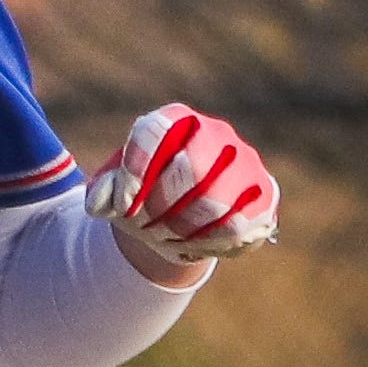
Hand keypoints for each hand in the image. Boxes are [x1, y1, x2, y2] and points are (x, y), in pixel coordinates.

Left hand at [85, 104, 278, 269]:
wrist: (182, 216)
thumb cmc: (141, 195)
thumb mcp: (113, 190)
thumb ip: (102, 191)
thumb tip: (108, 202)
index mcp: (175, 120)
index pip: (154, 131)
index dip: (135, 169)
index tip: (123, 206)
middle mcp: (216, 133)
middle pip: (192, 168)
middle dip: (161, 206)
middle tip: (143, 228)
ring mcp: (246, 162)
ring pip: (217, 202)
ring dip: (182, 230)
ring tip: (163, 239)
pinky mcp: (264, 195)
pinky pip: (239, 225)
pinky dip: (208, 243)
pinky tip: (191, 246)